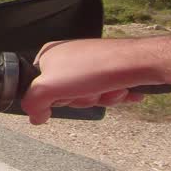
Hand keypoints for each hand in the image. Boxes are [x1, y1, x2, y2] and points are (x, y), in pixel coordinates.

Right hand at [20, 39, 156, 124]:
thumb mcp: (50, 86)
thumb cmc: (94, 68)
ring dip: (101, 98)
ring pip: (89, 95)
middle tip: (89, 91)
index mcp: (50, 55)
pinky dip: (114, 94)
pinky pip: (106, 90)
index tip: (66, 95)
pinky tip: (122, 89)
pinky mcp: (108, 69)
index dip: (55, 97)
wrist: (138, 61)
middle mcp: (68, 57)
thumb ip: (32, 102)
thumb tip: (34, 116)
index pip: (40, 87)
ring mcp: (89, 63)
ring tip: (109, 88)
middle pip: (67, 93)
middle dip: (82, 99)